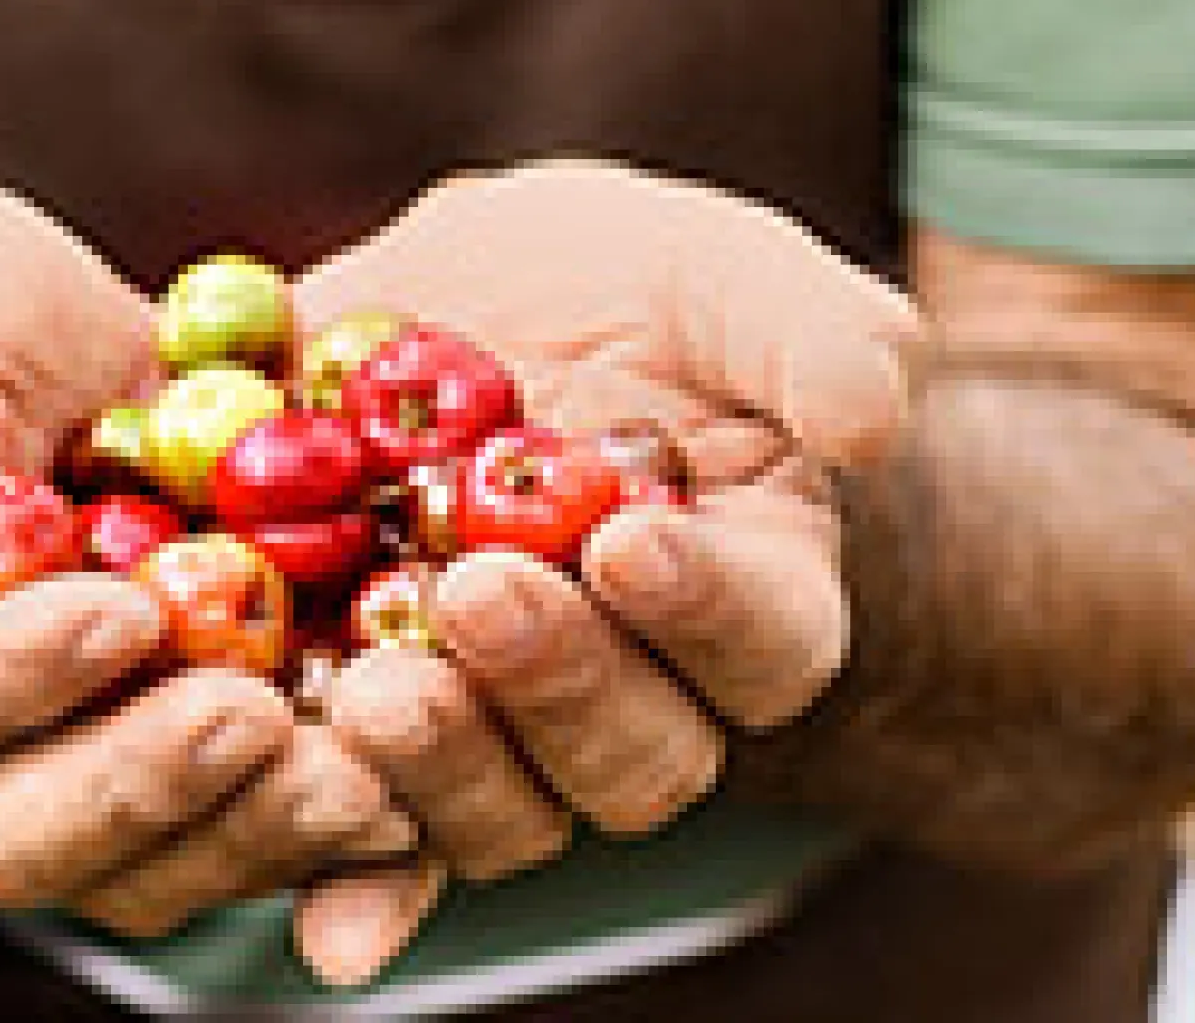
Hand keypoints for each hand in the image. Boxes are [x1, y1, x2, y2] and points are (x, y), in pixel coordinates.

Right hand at [0, 183, 421, 948]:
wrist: (73, 367)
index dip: (6, 679)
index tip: (118, 608)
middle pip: (19, 831)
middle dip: (137, 788)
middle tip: (247, 715)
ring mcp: (80, 768)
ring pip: (146, 867)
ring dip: (247, 832)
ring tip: (354, 765)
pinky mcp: (198, 772)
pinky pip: (256, 841)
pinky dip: (334, 829)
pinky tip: (412, 774)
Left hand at [293, 161, 923, 879]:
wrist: (480, 305)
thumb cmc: (640, 294)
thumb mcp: (724, 271)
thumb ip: (813, 332)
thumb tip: (869, 423)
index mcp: (759, 589)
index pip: (765, 636)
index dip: (704, 605)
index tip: (630, 539)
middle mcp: (643, 691)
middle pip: (633, 756)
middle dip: (559, 682)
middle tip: (479, 595)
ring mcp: (507, 727)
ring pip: (507, 812)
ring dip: (446, 768)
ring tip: (374, 687)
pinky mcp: (380, 727)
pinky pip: (377, 847)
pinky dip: (357, 890)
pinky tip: (325, 923)